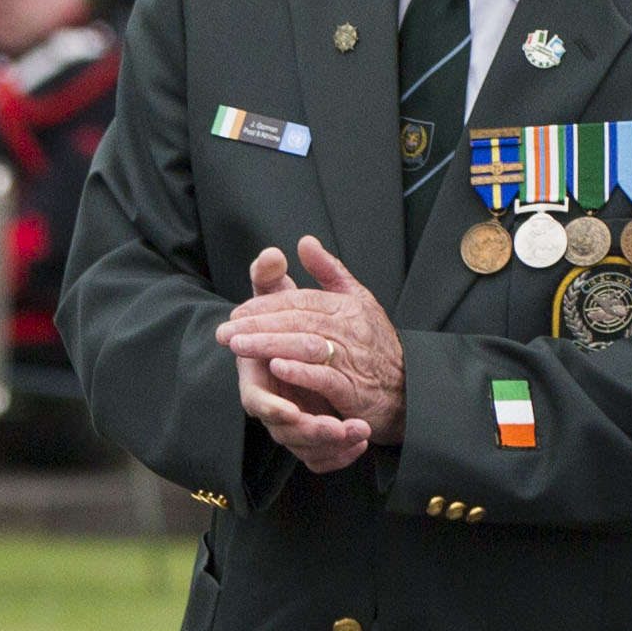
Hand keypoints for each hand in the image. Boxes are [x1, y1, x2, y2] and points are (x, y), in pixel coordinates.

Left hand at [219, 234, 401, 471]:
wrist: (407, 387)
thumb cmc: (373, 341)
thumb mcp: (356, 300)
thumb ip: (329, 271)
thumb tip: (305, 242)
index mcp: (347, 305)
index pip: (300, 300)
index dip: (266, 305)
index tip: (235, 313)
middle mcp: (351, 328)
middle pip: (298, 320)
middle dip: (258, 324)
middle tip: (224, 331)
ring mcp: (353, 358)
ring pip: (307, 345)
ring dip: (270, 345)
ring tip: (238, 346)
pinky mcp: (354, 388)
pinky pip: (326, 377)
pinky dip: (301, 372)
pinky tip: (275, 368)